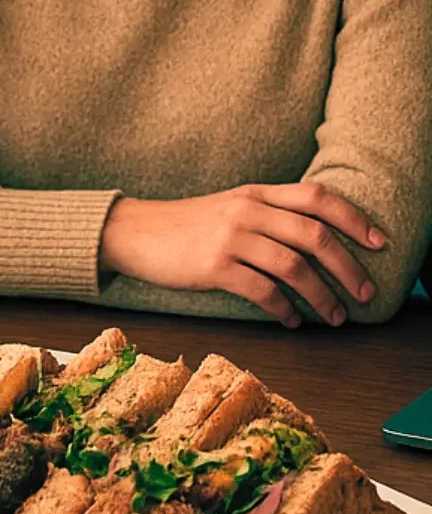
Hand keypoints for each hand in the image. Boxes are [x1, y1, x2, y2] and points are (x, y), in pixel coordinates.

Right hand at [99, 184, 385, 328]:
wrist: (133, 231)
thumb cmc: (184, 225)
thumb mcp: (229, 206)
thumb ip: (267, 213)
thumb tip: (316, 239)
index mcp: (255, 194)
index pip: (316, 197)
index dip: (354, 218)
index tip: (379, 242)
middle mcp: (246, 211)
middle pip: (314, 235)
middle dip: (348, 267)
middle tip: (364, 292)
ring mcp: (229, 238)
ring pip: (294, 267)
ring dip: (322, 297)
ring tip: (333, 316)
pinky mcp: (213, 267)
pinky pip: (263, 291)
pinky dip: (285, 309)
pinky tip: (291, 319)